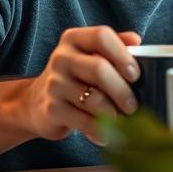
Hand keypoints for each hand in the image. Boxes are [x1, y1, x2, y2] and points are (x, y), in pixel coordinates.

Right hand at [21, 26, 140, 145]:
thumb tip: (136, 40)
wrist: (37, 101)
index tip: (135, 75)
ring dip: (114, 113)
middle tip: (133, 106)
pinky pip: (84, 121)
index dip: (122, 55)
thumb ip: (114, 45)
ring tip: (124, 121)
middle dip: (122, 90)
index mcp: (74, 39)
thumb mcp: (90, 55)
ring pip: (94, 99)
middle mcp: (61, 57)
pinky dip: (100, 130)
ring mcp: (54, 83)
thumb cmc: (75, 76)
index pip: (101, 36)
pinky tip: (108, 135)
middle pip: (99, 69)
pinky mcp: (51, 109)